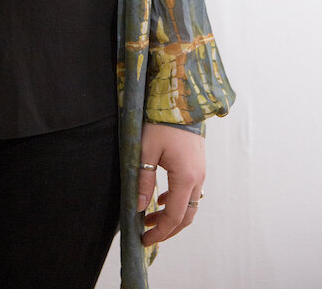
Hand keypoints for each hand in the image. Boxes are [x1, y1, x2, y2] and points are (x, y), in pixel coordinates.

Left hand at [137, 122, 205, 246]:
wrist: (180, 101)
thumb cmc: (161, 123)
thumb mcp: (146, 150)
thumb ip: (144, 180)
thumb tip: (139, 206)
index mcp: (185, 178)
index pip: (174, 216)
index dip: (159, 231)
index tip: (144, 239)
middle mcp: (197, 179)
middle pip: (185, 216)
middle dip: (167, 229)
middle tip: (147, 235)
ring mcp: (200, 173)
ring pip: (189, 205)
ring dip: (171, 216)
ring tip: (150, 218)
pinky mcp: (197, 166)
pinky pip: (190, 192)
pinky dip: (176, 201)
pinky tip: (160, 200)